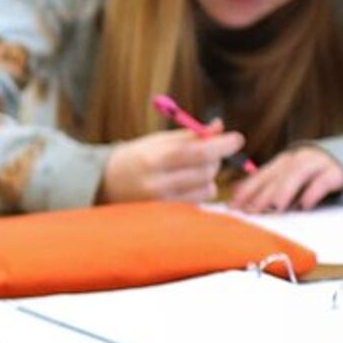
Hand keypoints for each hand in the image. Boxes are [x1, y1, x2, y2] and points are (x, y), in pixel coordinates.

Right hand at [99, 126, 245, 203]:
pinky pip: (200, 201)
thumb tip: (220, 127)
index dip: (221, 145)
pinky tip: (185, 185)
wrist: (104, 184)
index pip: (197, 152)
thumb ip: (189, 135)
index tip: (238, 138)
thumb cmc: (135, 158)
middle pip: (206, 171)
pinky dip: (200, 190)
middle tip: (210, 151)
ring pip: (208, 188)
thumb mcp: (157, 141)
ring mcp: (162, 202)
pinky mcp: (167, 214)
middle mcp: (157, 183)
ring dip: (208, 177)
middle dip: (215, 158)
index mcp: (153, 159)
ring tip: (191, 170)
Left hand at [225, 144, 342, 215]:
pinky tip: (305, 205)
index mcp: (283, 162)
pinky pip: (324, 181)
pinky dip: (314, 192)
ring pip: (299, 173)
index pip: (261, 175)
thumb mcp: (289, 178)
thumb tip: (235, 193)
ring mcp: (318, 165)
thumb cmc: (312, 175)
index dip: (247, 190)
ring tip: (276, 206)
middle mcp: (298, 160)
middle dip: (263, 193)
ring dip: (286, 189)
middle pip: (278, 176)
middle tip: (252, 211)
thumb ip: (266, 185)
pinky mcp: (336, 173)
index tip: (234, 205)